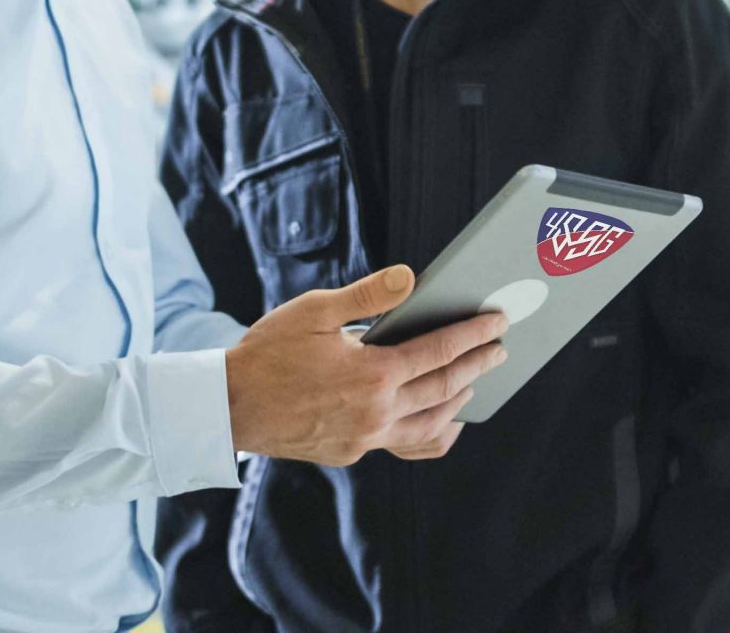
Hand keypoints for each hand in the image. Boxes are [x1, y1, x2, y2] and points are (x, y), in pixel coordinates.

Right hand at [225, 265, 508, 465]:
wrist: (230, 406)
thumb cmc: (267, 352)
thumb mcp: (314, 310)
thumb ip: (368, 295)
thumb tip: (411, 277)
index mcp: (371, 374)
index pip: (438, 352)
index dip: (472, 335)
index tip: (497, 322)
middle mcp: (376, 412)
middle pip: (444, 388)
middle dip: (478, 365)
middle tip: (500, 348)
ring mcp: (365, 438)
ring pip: (430, 425)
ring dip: (458, 401)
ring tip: (474, 381)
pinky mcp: (351, 452)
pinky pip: (405, 445)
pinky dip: (432, 436)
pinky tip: (442, 425)